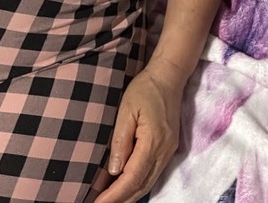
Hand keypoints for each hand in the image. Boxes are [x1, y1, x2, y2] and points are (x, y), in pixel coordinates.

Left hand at [94, 66, 182, 202]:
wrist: (168, 77)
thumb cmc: (145, 89)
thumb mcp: (126, 109)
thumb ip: (121, 140)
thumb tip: (114, 171)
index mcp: (153, 141)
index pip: (132, 177)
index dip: (115, 194)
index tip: (98, 202)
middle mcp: (164, 151)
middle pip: (142, 185)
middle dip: (121, 199)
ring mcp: (169, 151)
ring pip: (148, 183)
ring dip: (129, 195)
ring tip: (110, 200)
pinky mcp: (169, 148)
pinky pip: (153, 174)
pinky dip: (138, 184)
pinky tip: (125, 186)